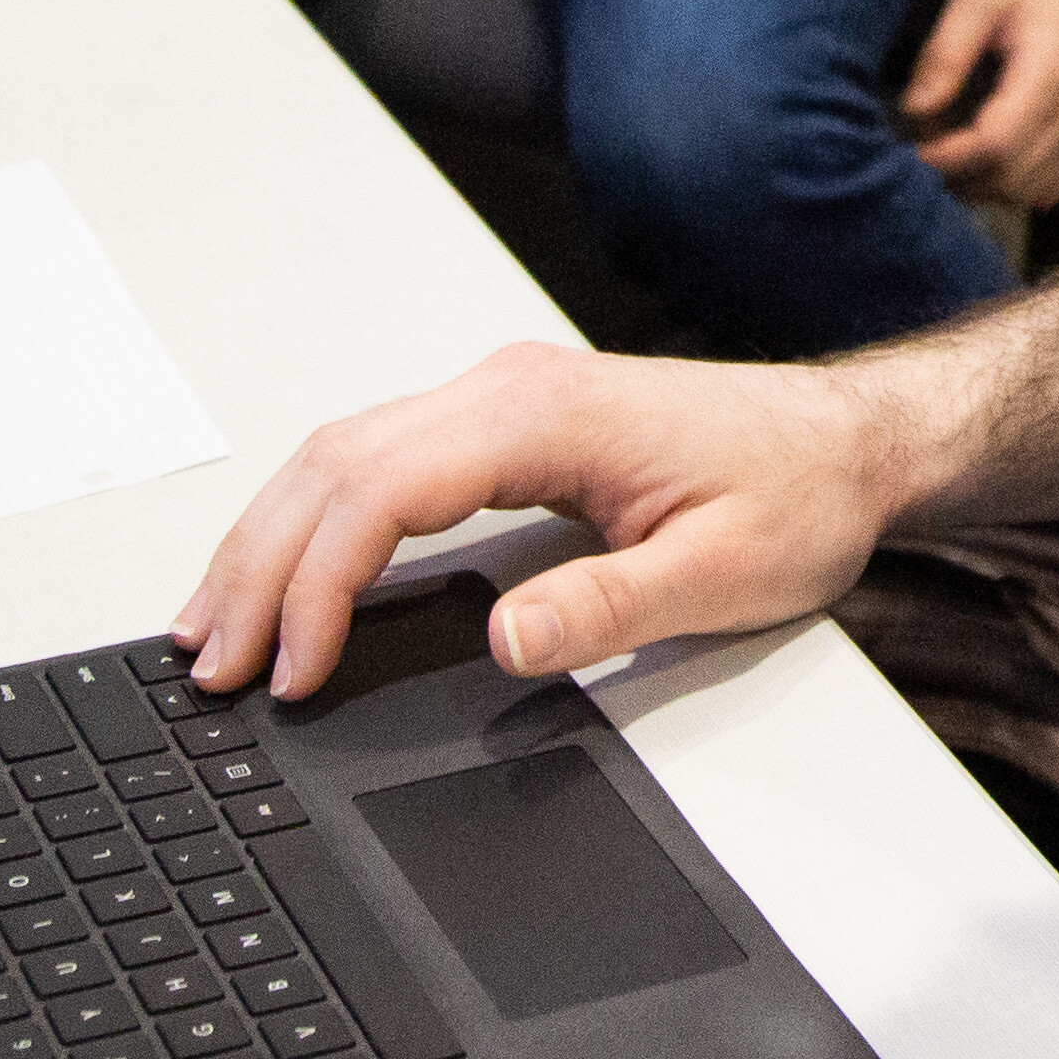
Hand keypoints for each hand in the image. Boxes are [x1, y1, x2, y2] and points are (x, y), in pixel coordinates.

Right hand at [173, 341, 904, 700]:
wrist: (848, 444)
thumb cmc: (796, 495)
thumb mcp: (723, 572)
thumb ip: (611, 608)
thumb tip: (508, 641)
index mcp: (544, 414)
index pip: (384, 490)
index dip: (319, 583)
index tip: (291, 669)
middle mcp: (506, 389)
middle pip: (334, 466)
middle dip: (259, 567)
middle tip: (209, 664)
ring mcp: (499, 400)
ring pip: (340, 457)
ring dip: (270, 540)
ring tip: (214, 629)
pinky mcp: (503, 423)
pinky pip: (376, 461)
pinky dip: (314, 520)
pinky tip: (286, 572)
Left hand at [903, 0, 1058, 209]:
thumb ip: (946, 53)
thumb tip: (914, 110)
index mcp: (1050, 70)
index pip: (995, 144)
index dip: (949, 159)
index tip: (914, 149)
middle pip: (1011, 178)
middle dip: (959, 177)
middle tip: (927, 151)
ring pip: (1031, 192)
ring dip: (984, 186)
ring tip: (953, 154)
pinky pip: (1053, 188)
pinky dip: (1014, 187)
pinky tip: (988, 160)